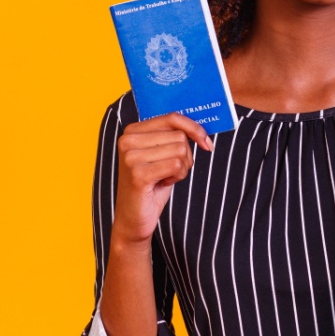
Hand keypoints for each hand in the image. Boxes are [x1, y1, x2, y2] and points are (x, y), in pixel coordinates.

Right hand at [112, 113, 213, 246]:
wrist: (133, 218)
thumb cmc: (151, 185)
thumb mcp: (161, 155)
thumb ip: (173, 136)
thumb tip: (201, 129)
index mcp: (132, 130)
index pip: (172, 117)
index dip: (194, 129)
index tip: (206, 143)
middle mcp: (128, 140)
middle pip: (179, 136)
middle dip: (186, 156)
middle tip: (171, 171)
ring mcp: (131, 156)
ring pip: (180, 151)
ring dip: (181, 168)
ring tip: (165, 178)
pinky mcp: (138, 174)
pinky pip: (176, 165)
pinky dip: (177, 177)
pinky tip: (163, 184)